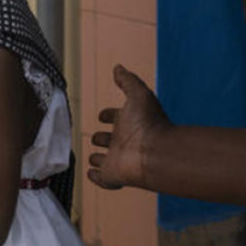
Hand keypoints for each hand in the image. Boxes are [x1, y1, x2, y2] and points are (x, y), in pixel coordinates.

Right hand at [88, 65, 172, 190]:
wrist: (155, 153)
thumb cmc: (148, 123)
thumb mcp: (138, 95)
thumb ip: (127, 81)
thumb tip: (118, 67)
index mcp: (128, 122)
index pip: (115, 117)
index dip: (109, 115)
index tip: (102, 115)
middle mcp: (123, 141)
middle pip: (110, 140)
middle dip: (102, 138)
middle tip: (96, 137)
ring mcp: (117, 160)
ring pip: (105, 160)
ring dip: (98, 159)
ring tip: (92, 157)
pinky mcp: (112, 175)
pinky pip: (102, 178)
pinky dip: (95, 177)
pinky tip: (90, 174)